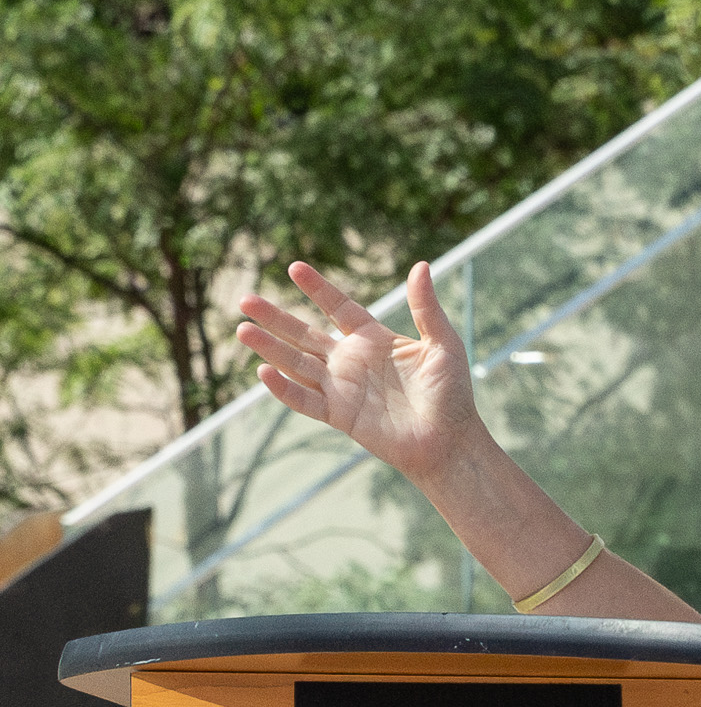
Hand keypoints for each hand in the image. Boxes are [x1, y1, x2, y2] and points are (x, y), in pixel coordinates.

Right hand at [236, 261, 479, 483]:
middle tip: (245, 299)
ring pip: (297, 363)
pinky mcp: (340, 415)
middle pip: (305, 334)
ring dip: (270, 348)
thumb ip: (426, 308)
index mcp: (375, 340)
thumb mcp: (443, 344)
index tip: (295, 267)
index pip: (339, 308)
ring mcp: (343, 388)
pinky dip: (284, 389)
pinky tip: (263, 372)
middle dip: (275, 317)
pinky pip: (306, 401)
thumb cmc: (452, 393)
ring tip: (242, 329)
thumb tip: (421, 266)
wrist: (449, 440)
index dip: (318, 289)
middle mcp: (352, 361)